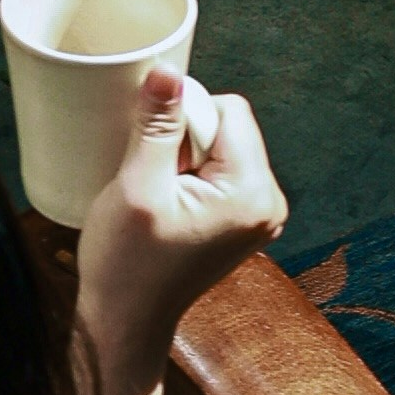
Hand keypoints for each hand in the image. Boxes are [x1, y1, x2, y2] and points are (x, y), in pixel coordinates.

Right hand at [76, 67, 287, 394]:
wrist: (125, 323)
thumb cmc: (127, 267)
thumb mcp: (136, 187)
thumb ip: (156, 125)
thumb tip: (168, 70)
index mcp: (255, 193)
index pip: (228, 110)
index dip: (182, 119)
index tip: (152, 160)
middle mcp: (269, 202)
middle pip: (226, 126)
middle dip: (181, 141)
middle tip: (152, 186)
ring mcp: (257, 214)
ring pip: (218, 146)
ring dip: (179, 159)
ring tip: (157, 200)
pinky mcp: (240, 220)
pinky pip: (215, 170)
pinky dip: (184, 177)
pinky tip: (164, 207)